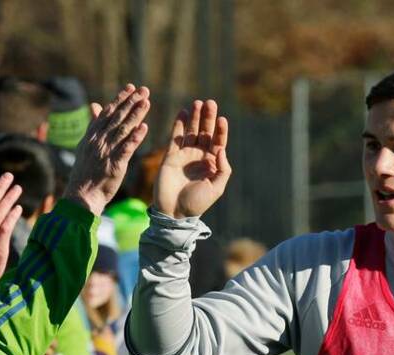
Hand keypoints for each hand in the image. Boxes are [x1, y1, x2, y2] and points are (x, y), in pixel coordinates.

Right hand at [65, 84, 150, 215]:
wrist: (81, 196)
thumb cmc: (85, 172)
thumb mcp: (85, 145)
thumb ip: (93, 125)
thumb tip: (96, 106)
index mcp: (92, 136)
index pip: (108, 113)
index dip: (120, 99)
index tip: (130, 87)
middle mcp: (99, 141)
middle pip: (117, 118)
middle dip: (131, 102)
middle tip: (144, 90)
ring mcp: (106, 153)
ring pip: (123, 130)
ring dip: (135, 115)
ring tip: (146, 102)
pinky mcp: (114, 165)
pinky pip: (126, 149)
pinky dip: (135, 138)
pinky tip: (144, 128)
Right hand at [154, 99, 231, 218]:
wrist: (174, 213)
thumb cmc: (197, 203)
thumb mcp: (217, 188)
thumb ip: (223, 169)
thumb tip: (221, 148)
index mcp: (212, 164)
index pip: (218, 142)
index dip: (220, 130)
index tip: (222, 119)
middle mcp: (198, 157)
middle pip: (205, 132)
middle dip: (207, 117)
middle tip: (210, 102)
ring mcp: (184, 156)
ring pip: (190, 132)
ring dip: (194, 117)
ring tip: (198, 103)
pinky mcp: (170, 157)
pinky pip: (175, 138)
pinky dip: (178, 125)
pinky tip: (183, 112)